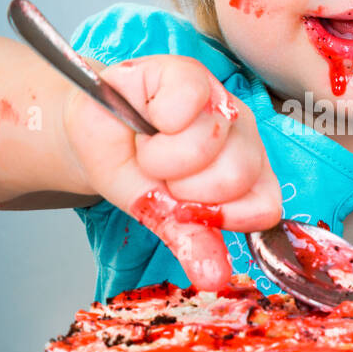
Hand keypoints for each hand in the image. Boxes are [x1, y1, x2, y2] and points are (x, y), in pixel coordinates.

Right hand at [63, 55, 281, 289]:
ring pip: (209, 143)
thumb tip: (214, 279)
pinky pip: (186, 105)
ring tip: (150, 148)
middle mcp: (245, 135)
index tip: (183, 205)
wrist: (89, 132)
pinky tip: (145, 117)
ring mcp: (223, 100)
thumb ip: (192, 240)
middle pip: (236, 176)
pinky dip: (154, 120)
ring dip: (163, 157)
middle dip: (183, 187)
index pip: (264, 207)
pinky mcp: (192, 72)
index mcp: (250, 173)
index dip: (217, 216)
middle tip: (162, 174)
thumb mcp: (160, 214)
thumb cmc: (130, 167)